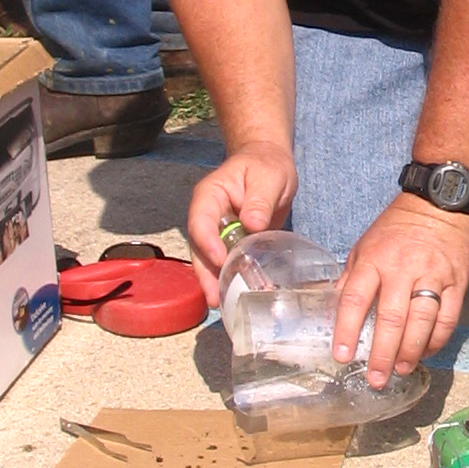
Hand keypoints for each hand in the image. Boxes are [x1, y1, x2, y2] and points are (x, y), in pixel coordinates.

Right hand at [186, 140, 297, 307]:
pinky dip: (228, 277)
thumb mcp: (269, 177)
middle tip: (214, 297)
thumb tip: (251, 224)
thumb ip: (260, 200)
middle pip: (200, 246)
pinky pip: (224, 261)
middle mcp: (208, 215)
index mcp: (211, 195)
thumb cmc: (266, 166)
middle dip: (205, 272)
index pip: (201, 220)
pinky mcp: (229, 242)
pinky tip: (235, 295)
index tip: (220, 259)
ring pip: (208, 259)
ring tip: (222, 303)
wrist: (269, 163)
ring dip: (214, 280)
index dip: (207, 241)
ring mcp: (216, 231)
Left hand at [333, 195, 468, 387]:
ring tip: (400, 370)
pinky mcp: (457, 282)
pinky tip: (426, 353)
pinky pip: (448, 318)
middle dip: (382, 354)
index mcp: (374, 259)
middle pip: (391, 318)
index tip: (343, 356)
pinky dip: (437, 340)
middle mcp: (403, 268)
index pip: (356, 299)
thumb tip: (333, 310)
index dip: (347, 330)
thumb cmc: (397, 228)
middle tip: (376, 378)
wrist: (440, 205)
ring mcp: (433, 275)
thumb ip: (351, 278)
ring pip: (421, 322)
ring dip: (410, 351)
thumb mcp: (364, 245)